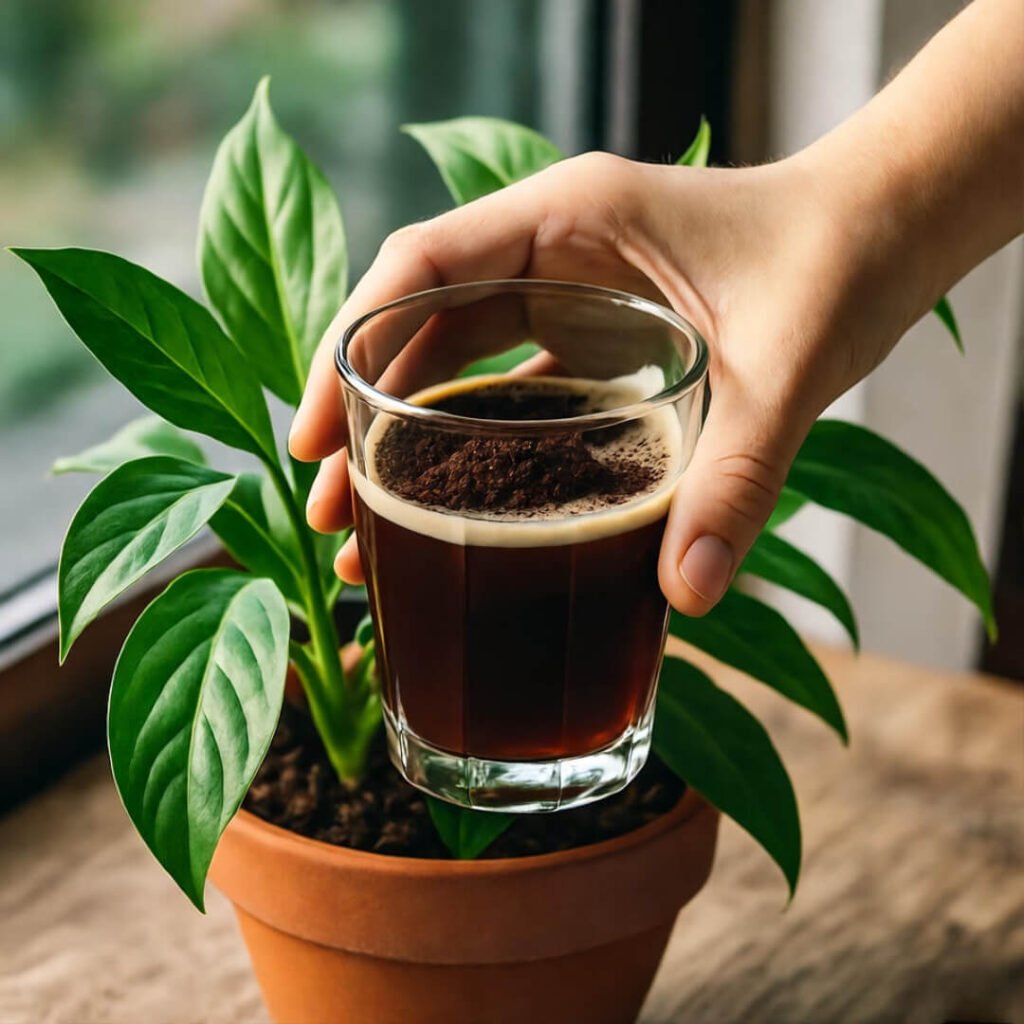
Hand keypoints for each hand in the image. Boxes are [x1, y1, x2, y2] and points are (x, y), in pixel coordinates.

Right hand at [289, 151, 897, 615]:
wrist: (882, 234)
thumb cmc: (838, 262)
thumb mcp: (789, 368)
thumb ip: (739, 477)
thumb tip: (685, 594)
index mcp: (571, 218)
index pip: (420, 267)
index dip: (349, 345)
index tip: (310, 432)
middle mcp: (554, 250)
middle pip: (419, 327)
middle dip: (361, 413)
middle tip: (329, 509)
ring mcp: (570, 294)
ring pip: (455, 361)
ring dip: (405, 434)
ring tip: (366, 526)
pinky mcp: (595, 338)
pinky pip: (509, 386)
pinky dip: (472, 441)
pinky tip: (455, 506)